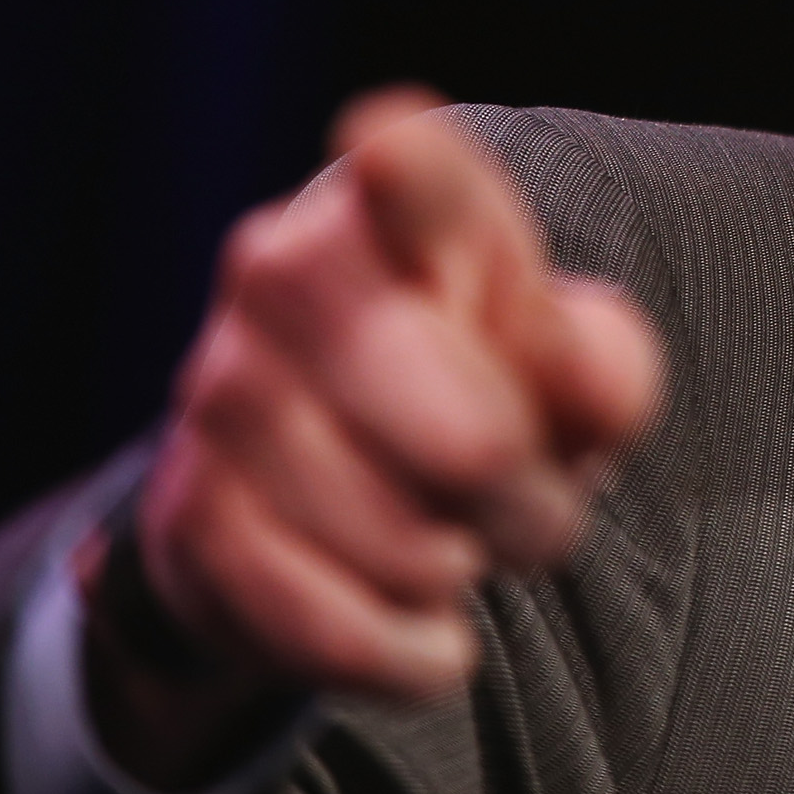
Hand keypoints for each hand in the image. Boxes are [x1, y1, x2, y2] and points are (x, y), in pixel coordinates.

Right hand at [89, 90, 662, 775]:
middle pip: (467, 440)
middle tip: (543, 513)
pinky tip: (425, 634)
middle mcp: (287, 271)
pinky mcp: (187, 511)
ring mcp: (222, 389)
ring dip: (461, 573)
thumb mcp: (572, 364)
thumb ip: (606, 366)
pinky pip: (333, 627)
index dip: (411, 169)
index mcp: (401, 205)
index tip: (392, 140)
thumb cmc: (483, 388)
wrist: (330, 487)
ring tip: (458, 547)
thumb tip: (587, 391)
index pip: (418, 178)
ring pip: (405, 543)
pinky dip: (404, 654)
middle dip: (531, 506)